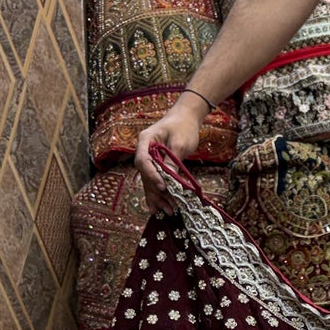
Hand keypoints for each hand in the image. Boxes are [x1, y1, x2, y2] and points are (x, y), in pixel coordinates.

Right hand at [134, 96, 206, 213]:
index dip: (152, 175)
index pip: (143, 160)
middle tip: (168, 206)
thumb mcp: (180, 142)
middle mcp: (143, 151)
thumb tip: (169, 180)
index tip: (163, 185)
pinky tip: (161, 207)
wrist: (186, 117)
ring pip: (150, 181)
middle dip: (156, 192)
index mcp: (145, 141)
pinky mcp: (157, 165)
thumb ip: (173, 161)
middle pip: (145, 175)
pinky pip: (155, 181)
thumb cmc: (183, 125)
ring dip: (158, 197)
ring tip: (167, 211)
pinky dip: (160, 194)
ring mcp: (149, 159)